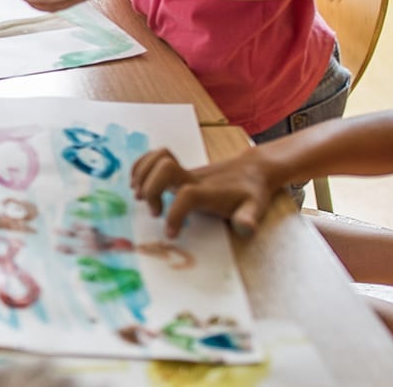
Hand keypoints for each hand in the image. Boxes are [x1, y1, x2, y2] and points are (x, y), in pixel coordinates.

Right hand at [130, 148, 277, 239]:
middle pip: (165, 169)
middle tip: (155, 212)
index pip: (187, 196)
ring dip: (142, 176)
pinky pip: (153, 158)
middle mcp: (193, 177)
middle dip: (152, 190)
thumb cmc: (252, 193)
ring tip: (141, 197)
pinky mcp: (178, 170)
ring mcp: (184, 171)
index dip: (175, 214)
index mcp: (210, 191)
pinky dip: (140, 166)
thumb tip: (245, 228)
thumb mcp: (256, 208)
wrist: (253, 170)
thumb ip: (248, 218)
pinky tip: (137, 183)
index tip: (171, 234)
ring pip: (156, 159)